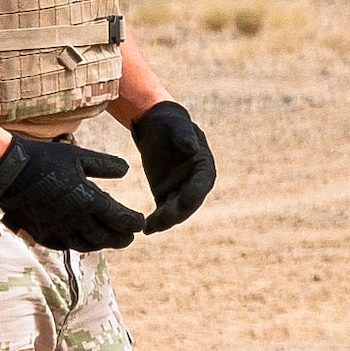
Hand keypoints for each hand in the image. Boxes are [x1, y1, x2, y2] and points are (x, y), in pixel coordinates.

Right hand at [0, 135, 144, 251]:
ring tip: (109, 239)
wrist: (7, 171)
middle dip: (121, 238)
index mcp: (89, 201)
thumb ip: (105, 165)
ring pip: (86, 245)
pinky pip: (65, 245)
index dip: (133, 223)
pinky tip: (82, 240)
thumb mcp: (79, 156)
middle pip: (106, 238)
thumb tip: (126, 171)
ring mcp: (57, 230)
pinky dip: (78, 244)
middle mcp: (75, 221)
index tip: (140, 222)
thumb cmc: (45, 159)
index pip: (120, 220)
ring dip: (101, 244)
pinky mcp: (41, 234)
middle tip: (130, 237)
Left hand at [128, 101, 215, 233]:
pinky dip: (155, 220)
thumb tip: (192, 148)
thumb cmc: (170, 122)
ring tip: (149, 228)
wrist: (155, 126)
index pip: (202, 184)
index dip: (195, 193)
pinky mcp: (165, 194)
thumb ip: (184, 135)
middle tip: (162, 221)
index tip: (186, 201)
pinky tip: (145, 228)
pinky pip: (162, 210)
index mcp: (204, 166)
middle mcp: (195, 182)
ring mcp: (180, 190)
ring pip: (175, 211)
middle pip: (189, 203)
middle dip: (177, 213)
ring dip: (164, 221)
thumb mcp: (177, 124)